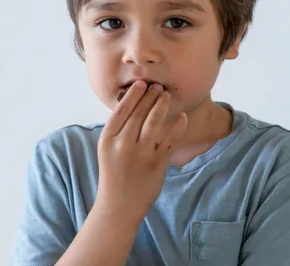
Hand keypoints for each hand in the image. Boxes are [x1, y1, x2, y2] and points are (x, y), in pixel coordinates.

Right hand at [95, 80, 187, 224]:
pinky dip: (178, 125)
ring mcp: (141, 154)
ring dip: (162, 104)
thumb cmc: (114, 174)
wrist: (119, 206)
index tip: (141, 83)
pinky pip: (170, 139)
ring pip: (154, 121)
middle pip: (139, 112)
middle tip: (158, 86)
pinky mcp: (157, 163)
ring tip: (166, 95)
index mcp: (107, 139)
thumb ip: (118, 130)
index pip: (122, 110)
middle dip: (150, 95)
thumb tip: (133, 104)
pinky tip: (182, 116)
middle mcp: (123, 145)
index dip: (133, 94)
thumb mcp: (108, 150)